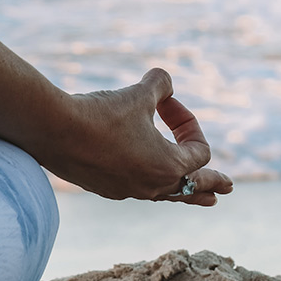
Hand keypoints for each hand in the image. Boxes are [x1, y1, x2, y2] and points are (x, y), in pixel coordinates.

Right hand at [31, 68, 233, 205]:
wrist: (53, 130)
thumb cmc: (101, 113)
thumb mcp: (139, 93)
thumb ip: (161, 85)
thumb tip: (165, 82)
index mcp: (169, 166)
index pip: (199, 150)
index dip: (188, 122)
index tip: (166, 103)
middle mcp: (152, 186)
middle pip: (192, 188)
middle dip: (212, 183)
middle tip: (228, 188)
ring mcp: (128, 191)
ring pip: (166, 194)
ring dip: (185, 191)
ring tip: (204, 198)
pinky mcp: (105, 188)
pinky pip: (138, 189)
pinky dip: (150, 183)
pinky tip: (147, 182)